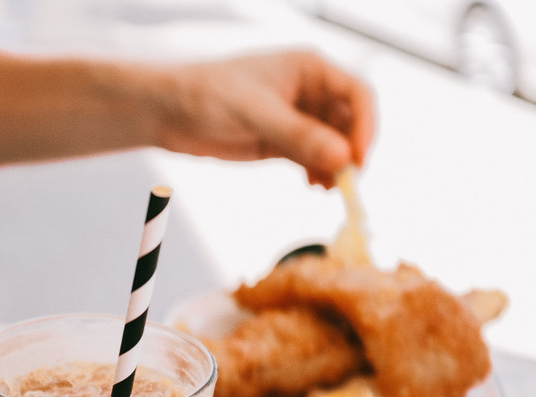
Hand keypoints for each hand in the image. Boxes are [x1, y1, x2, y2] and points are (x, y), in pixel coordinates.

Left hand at [157, 51, 374, 187]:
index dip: (365, 127)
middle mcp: (308, 91)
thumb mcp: (257, 113)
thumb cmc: (209, 96)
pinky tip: (313, 185)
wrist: (171, 112)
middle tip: (345, 182)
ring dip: (335, 167)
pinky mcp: (281, 141)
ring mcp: (296, 118)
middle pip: (349, 123)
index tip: (358, 159)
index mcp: (309, 68)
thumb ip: (299, 135)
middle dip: (350, 153)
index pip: (356, 94)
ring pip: (331, 145)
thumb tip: (342, 156)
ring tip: (326, 188)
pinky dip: (317, 172)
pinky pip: (311, 158)